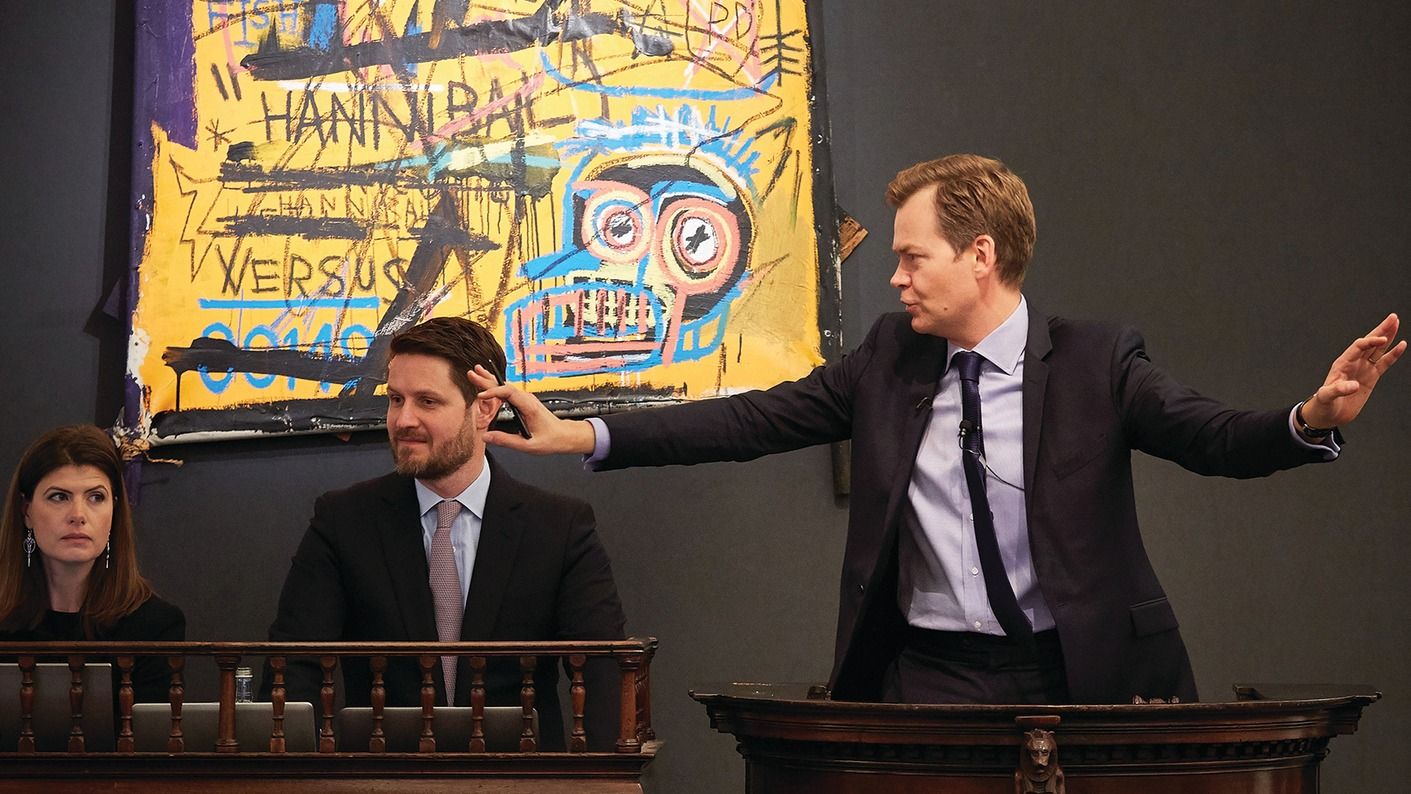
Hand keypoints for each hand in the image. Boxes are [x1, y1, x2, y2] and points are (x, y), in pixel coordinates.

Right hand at [468, 366, 596, 454]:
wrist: (563, 436)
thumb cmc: (550, 439)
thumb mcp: (528, 445)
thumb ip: (506, 441)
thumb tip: (486, 437)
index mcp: (529, 407)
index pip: (509, 393)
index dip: (494, 392)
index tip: (480, 396)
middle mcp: (527, 400)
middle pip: (504, 386)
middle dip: (487, 380)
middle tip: (471, 373)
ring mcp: (525, 399)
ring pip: (505, 387)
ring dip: (490, 380)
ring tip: (476, 372)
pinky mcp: (524, 402)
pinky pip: (507, 392)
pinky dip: (496, 387)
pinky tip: (487, 383)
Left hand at [1300, 313, 1404, 429]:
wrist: (1329, 414)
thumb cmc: (1323, 404)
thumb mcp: (1326, 397)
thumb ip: (1337, 390)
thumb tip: (1354, 386)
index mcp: (1342, 364)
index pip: (1358, 347)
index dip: (1370, 342)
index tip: (1382, 340)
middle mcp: (1354, 363)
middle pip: (1370, 342)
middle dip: (1381, 330)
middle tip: (1393, 317)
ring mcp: (1363, 369)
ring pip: (1378, 349)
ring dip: (1388, 337)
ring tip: (1396, 323)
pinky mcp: (1371, 377)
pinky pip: (1384, 363)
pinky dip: (1393, 354)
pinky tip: (1401, 345)